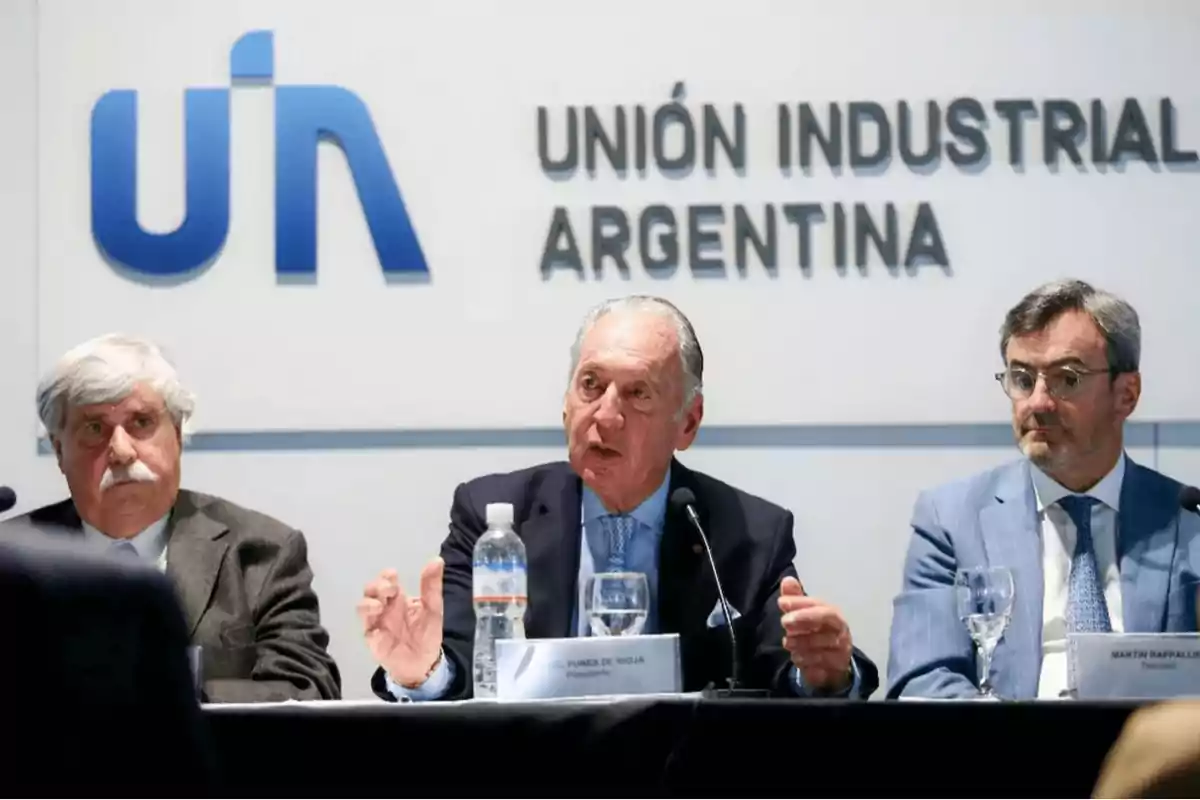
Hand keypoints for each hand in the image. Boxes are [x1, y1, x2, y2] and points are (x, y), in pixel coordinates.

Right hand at [357, 558, 444, 685]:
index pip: (387, 580)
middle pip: (371, 590)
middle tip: (390, 589)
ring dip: (369, 601)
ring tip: (381, 604)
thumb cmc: (426, 634)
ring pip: (363, 605)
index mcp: (398, 598)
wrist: (424, 663)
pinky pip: (365, 625)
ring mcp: (377, 622)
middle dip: (377, 586)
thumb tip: (437, 559)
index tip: (393, 575)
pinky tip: (377, 616)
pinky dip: (368, 618)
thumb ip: (432, 586)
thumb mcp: (433, 608)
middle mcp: (385, 607)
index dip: (387, 576)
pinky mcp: (373, 637)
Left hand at [778, 576, 852, 692]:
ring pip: (820, 644)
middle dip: (802, 620)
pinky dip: (805, 660)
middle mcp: (841, 629)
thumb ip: (796, 598)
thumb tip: (787, 580)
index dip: (800, 604)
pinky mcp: (837, 667)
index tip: (782, 603)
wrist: (832, 662)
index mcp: (833, 614)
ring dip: (800, 643)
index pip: (819, 606)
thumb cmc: (817, 632)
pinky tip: (797, 657)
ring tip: (788, 643)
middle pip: (824, 622)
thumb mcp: (805, 615)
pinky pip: (820, 664)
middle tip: (784, 622)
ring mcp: (841, 649)